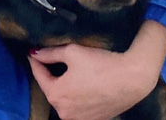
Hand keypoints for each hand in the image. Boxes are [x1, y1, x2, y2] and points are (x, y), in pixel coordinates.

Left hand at [28, 20, 165, 119]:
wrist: (132, 79)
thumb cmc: (101, 64)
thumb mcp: (72, 52)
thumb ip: (50, 53)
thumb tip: (35, 53)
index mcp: (56, 94)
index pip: (39, 75)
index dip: (36, 61)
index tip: (34, 52)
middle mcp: (64, 112)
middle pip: (51, 89)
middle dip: (51, 75)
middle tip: (53, 60)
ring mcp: (78, 119)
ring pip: (64, 99)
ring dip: (64, 87)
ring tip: (71, 72)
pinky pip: (77, 107)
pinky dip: (76, 96)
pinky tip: (84, 84)